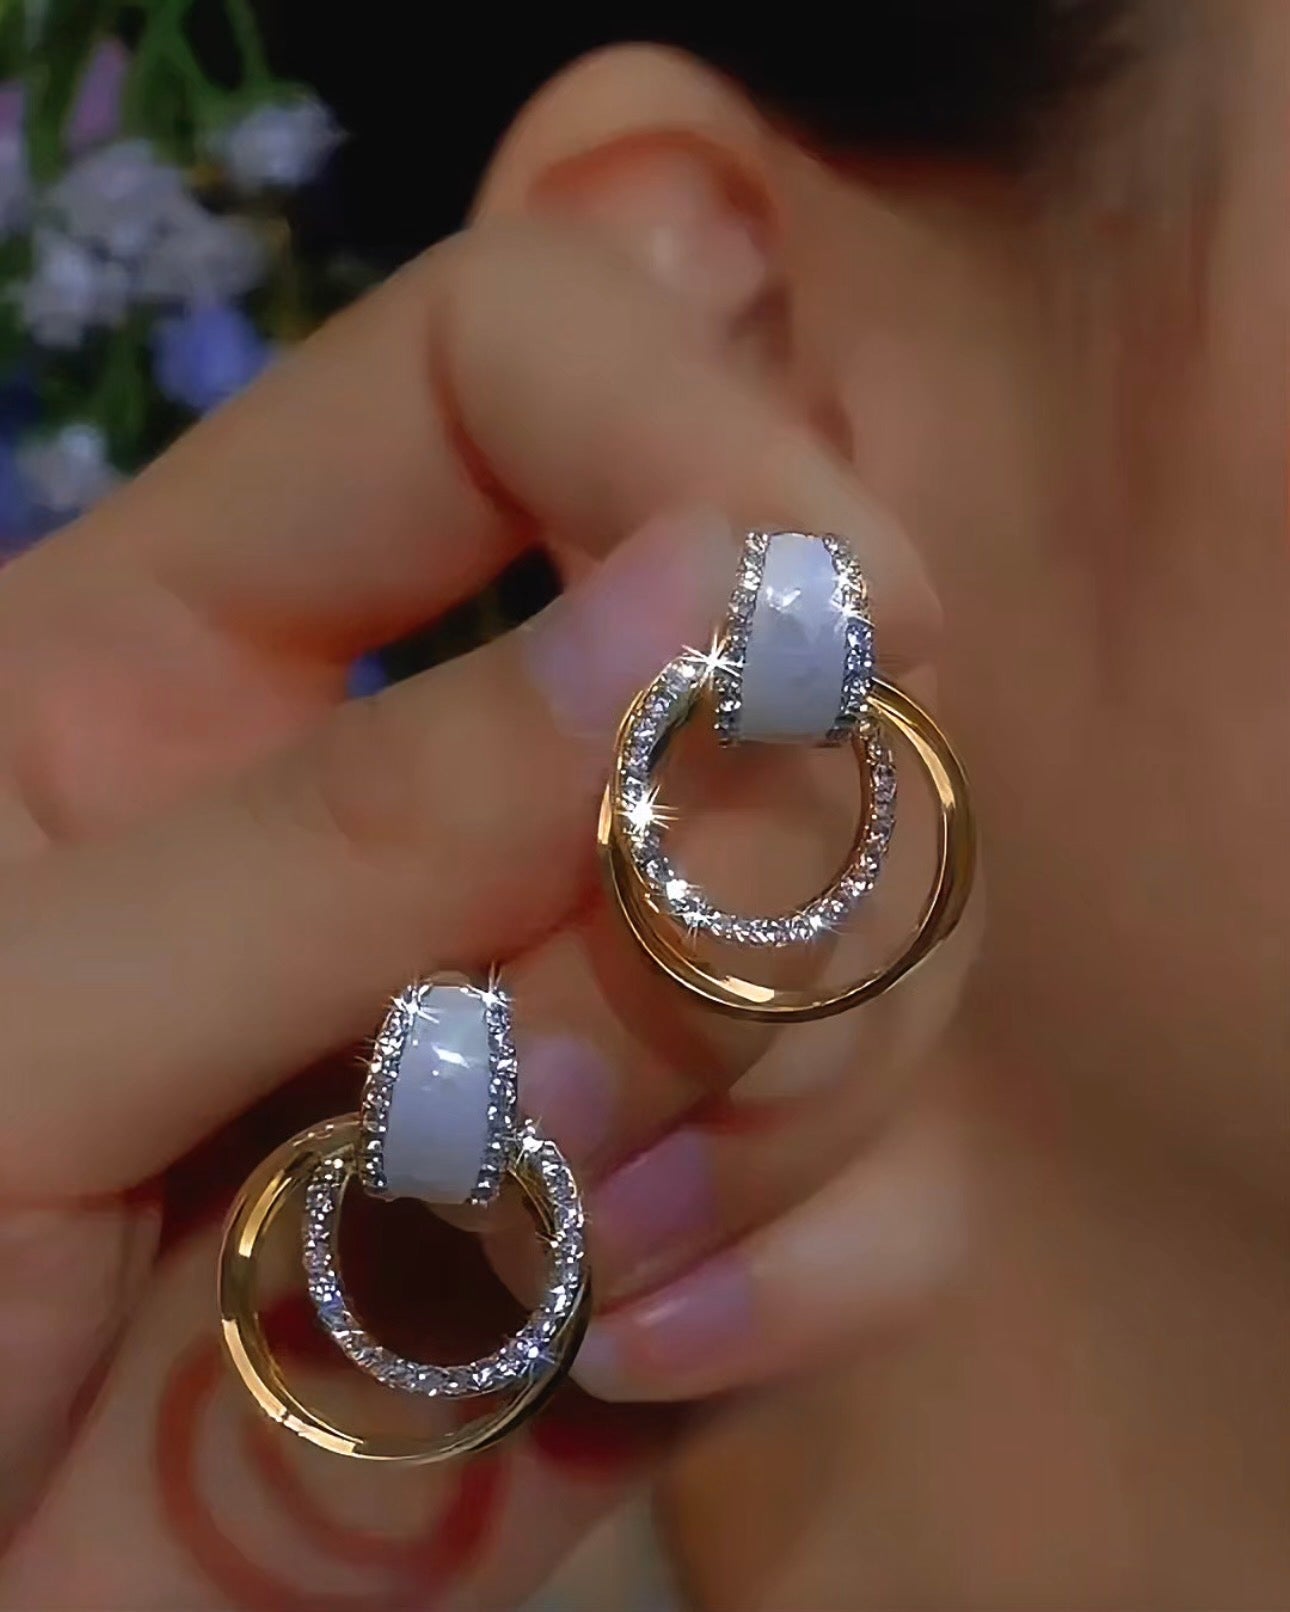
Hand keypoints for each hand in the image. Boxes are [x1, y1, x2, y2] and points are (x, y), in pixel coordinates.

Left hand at [0, 218, 953, 1609]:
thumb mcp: (19, 1038)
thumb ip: (343, 832)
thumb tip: (713, 609)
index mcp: (205, 656)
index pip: (507, 367)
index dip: (698, 438)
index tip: (862, 617)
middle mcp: (435, 800)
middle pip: (766, 677)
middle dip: (740, 876)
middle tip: (557, 1086)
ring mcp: (580, 1018)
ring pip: (867, 932)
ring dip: (754, 1099)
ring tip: (549, 1257)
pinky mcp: (678, 1228)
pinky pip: (895, 1192)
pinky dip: (811, 1273)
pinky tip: (627, 1353)